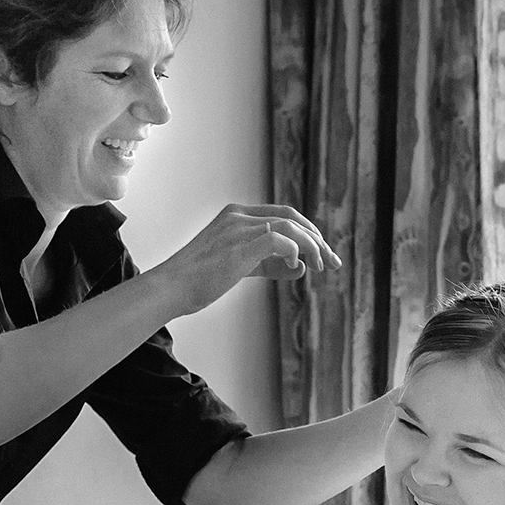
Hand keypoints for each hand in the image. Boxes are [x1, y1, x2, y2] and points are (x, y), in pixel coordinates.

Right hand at [156, 203, 340, 317]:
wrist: (171, 288)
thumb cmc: (199, 282)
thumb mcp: (239, 269)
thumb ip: (270, 264)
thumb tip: (301, 267)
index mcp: (236, 215)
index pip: (283, 215)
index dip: (307, 233)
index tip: (322, 254)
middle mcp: (239, 215)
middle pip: (292, 217)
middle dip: (317, 239)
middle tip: (333, 261)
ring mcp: (240, 227)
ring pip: (291, 226)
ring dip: (313, 246)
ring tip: (322, 266)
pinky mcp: (241, 244)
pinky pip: (281, 239)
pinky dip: (295, 251)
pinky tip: (296, 266)